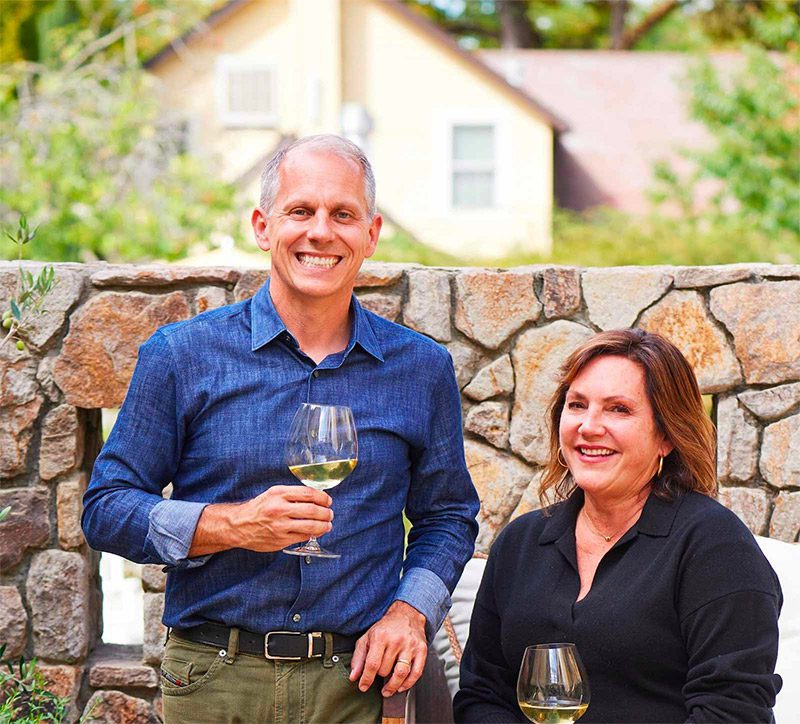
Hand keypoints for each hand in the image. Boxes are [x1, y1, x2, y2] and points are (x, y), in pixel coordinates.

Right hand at [189, 485, 332, 554]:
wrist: (238, 525)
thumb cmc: (258, 508)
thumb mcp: (273, 494)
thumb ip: (292, 494)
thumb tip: (316, 497)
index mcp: (279, 494)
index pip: (308, 493)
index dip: (322, 497)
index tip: (327, 500)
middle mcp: (279, 509)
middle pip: (312, 510)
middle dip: (326, 512)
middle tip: (330, 513)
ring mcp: (280, 526)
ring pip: (310, 526)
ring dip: (324, 525)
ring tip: (328, 524)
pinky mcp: (280, 540)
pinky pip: (303, 537)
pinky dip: (313, 534)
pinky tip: (316, 531)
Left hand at [349, 601, 427, 696]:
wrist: (407, 614)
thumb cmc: (386, 628)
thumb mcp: (367, 638)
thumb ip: (358, 657)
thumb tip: (354, 676)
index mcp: (381, 636)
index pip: (372, 664)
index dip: (366, 679)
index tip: (363, 686)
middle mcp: (396, 640)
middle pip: (385, 670)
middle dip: (380, 676)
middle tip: (379, 674)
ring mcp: (410, 646)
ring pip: (401, 674)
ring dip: (393, 686)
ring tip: (387, 690)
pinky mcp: (421, 650)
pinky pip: (416, 673)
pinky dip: (408, 684)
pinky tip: (401, 686)